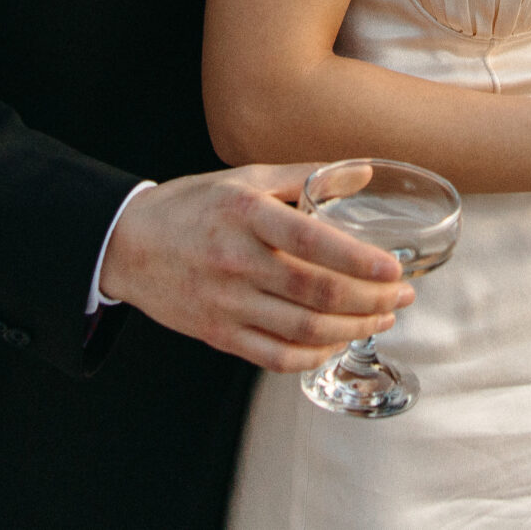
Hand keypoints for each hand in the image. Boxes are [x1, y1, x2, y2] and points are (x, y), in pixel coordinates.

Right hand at [97, 164, 412, 372]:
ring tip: (382, 318)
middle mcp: (235, 260)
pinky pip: (275, 357)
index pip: (312, 242)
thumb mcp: (245, 178)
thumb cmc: (194, 205)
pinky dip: (314, 355)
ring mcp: (226, 303)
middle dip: (371, 299)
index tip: (394, 268)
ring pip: (303, 329)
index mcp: (245, 213)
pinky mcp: (217, 334)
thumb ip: (305, 177)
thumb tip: (365, 173)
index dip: (360, 260)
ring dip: (353, 328)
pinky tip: (337, 341)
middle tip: (402, 295)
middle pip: (316, 292)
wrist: (128, 243)